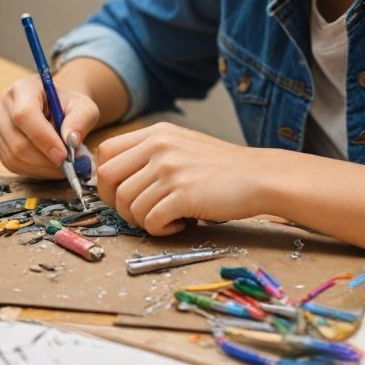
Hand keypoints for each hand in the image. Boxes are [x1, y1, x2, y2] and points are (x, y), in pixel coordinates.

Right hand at [0, 76, 98, 176]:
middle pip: (18, 142)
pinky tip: (51, 167)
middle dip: (46, 160)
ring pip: (14, 158)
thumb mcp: (84, 107)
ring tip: (64, 166)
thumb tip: (71, 141)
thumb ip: (81, 120)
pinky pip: (13, 165)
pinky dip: (35, 171)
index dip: (44, 139)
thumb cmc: (69, 107)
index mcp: (23, 89)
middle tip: (70, 166)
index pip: (25, 115)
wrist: (56, 110)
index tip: (64, 155)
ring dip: (42, 168)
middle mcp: (3, 107)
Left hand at [96, 122, 264, 235]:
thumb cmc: (221, 168)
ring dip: (142, 220)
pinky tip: (179, 224)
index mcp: (157, 133)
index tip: (119, 193)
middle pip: (108, 179)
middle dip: (116, 203)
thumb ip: (150, 153)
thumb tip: (114, 178)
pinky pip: (151, 221)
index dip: (105, 179)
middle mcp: (159, 147)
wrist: (259, 177)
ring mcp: (170, 170)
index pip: (106, 152)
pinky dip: (160, 230)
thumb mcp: (182, 144)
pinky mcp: (183, 194)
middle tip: (139, 212)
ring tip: (167, 218)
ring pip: (128, 205)